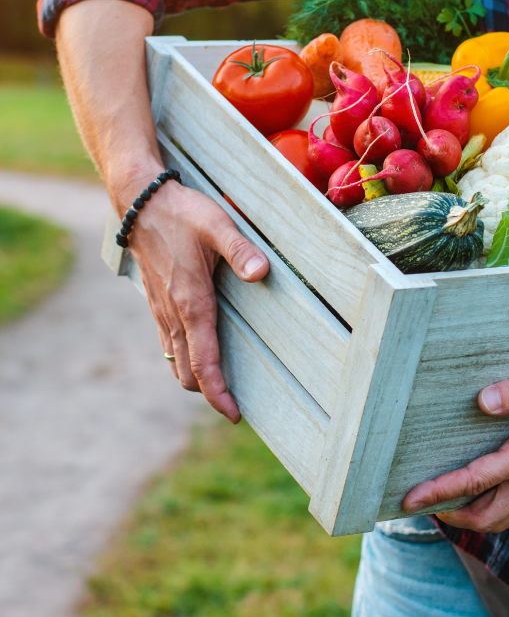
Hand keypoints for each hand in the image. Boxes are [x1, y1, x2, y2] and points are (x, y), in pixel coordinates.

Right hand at [116, 171, 269, 422]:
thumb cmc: (182, 213)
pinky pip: (168, 341)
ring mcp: (161, 309)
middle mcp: (173, 313)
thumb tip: (261, 273)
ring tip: (222, 383)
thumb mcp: (218, 225)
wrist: (139, 201)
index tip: (234, 415)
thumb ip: (241, 250)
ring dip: (196, 376)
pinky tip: (201, 351)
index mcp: (191, 302)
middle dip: (209, 390)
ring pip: (176, 359)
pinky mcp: (157, 301)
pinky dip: (184, 357)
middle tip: (236, 402)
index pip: (204, 361)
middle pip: (188, 371)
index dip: (218, 392)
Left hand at [402, 363, 508, 531]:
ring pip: (506, 520)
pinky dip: (500, 516)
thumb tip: (483, 401)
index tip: (411, 497)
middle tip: (421, 504)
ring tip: (448, 506)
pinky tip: (491, 502)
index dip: (441, 491)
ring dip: (473, 519)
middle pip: (487, 514)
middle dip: (450, 515)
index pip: (479, 479)